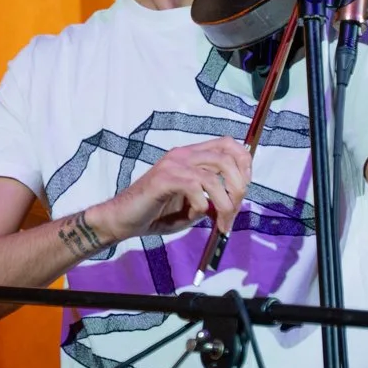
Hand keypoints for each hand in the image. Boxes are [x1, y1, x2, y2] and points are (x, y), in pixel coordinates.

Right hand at [89, 138, 252, 241]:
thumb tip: (234, 205)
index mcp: (191, 155)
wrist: (123, 220)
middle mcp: (183, 154)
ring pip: (215, 177)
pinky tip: (192, 215)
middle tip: (233, 212)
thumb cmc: (156, 213)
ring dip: (224, 204)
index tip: (243, 189)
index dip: (244, 163)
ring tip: (220, 223)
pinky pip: (195, 188)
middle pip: (227, 158)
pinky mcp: (163, 179)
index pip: (228, 144)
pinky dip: (201, 206)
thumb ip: (213, 201)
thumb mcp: (193, 207)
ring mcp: (173, 165)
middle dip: (239, 188)